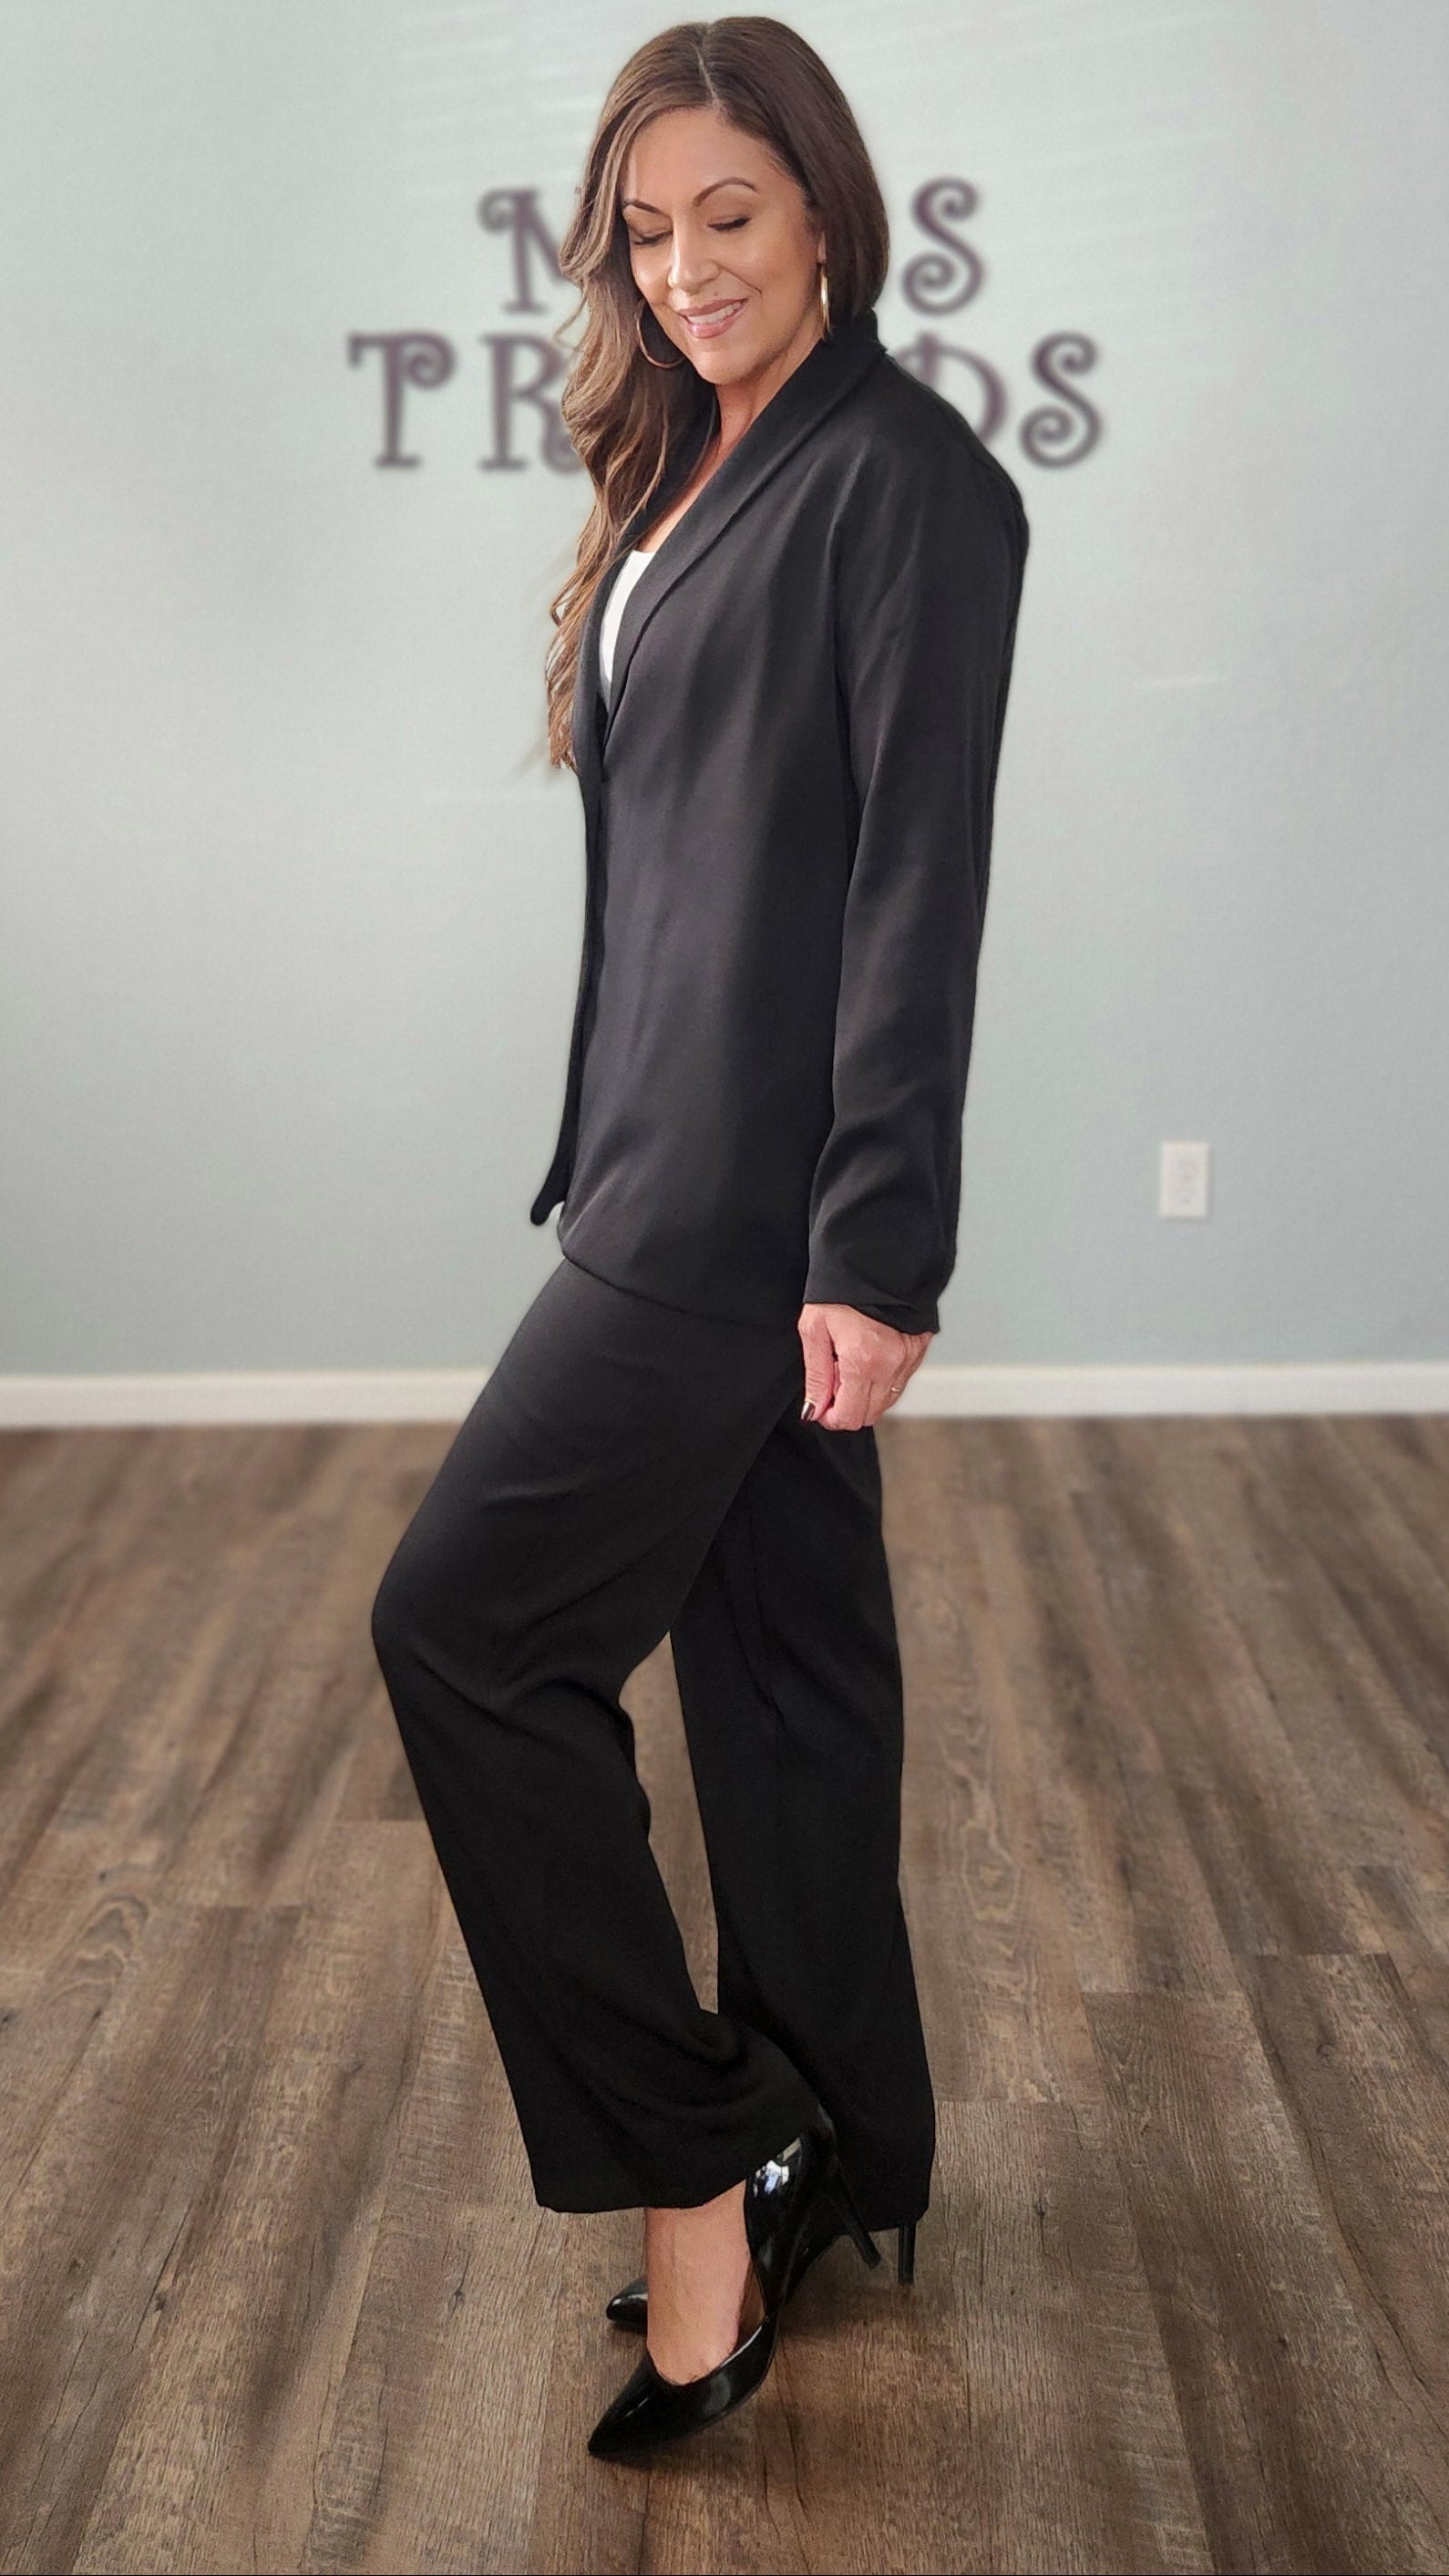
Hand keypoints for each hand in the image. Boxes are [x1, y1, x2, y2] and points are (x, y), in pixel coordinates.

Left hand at [797, 1302, 932, 1430]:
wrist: (871, 1259)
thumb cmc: (838, 1291)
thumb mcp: (814, 1330)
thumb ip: (816, 1376)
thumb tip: (814, 1410)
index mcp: (863, 1361)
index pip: (850, 1417)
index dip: (830, 1418)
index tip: (820, 1406)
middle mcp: (892, 1365)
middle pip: (870, 1414)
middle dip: (847, 1406)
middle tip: (834, 1379)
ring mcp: (909, 1358)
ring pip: (887, 1400)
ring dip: (866, 1393)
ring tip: (850, 1363)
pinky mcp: (919, 1349)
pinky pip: (900, 1381)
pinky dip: (883, 1379)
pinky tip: (869, 1356)